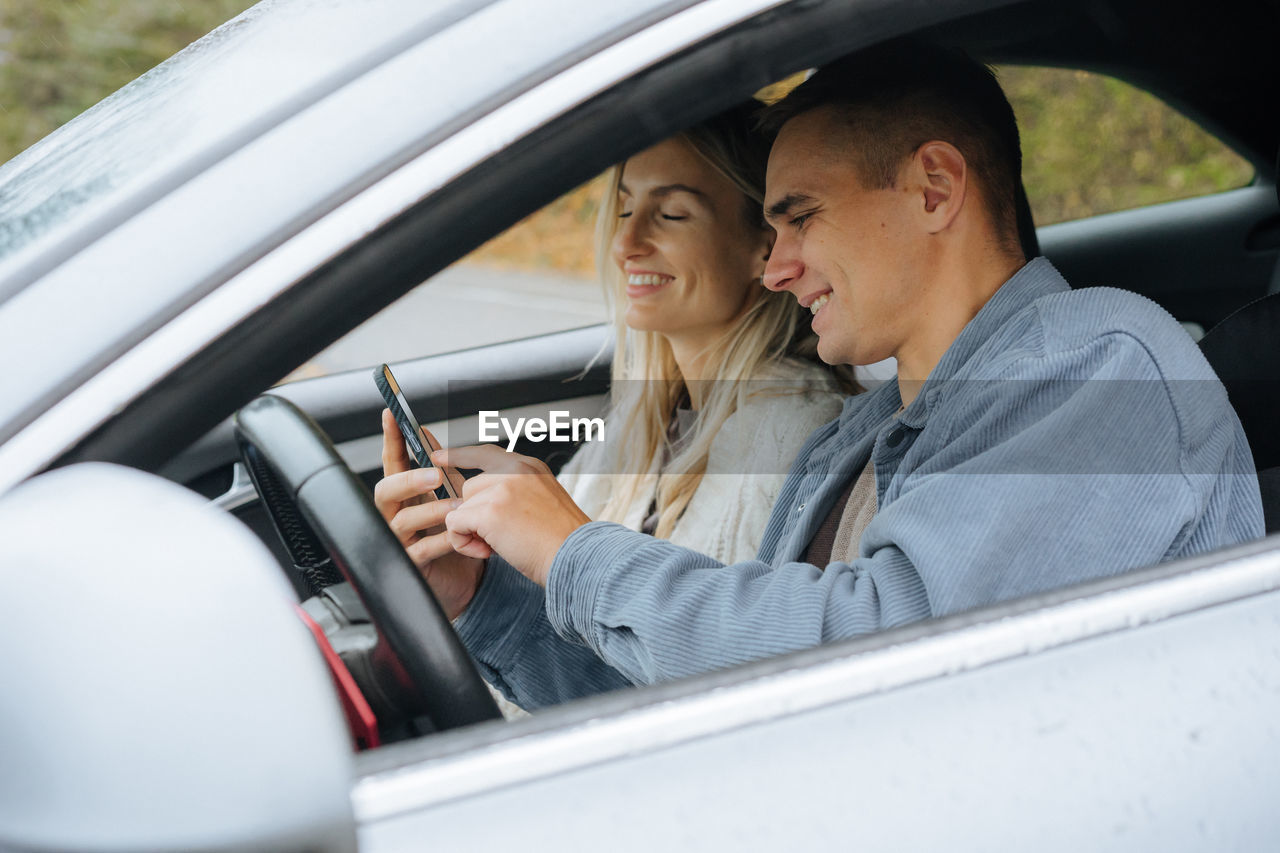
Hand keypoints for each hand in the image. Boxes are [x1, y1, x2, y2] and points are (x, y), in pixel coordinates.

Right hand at [372, 409, 482, 619]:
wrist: (467, 580)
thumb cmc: (456, 536)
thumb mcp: (450, 497)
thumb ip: (442, 471)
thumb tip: (433, 437)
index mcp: (406, 495)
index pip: (393, 461)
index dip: (391, 439)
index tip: (392, 415)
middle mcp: (396, 515)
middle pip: (385, 491)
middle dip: (408, 479)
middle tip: (434, 474)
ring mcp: (400, 540)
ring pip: (401, 520)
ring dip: (430, 510)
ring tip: (456, 507)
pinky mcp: (411, 565)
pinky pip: (419, 551)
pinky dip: (440, 541)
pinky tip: (457, 537)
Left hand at [431, 444, 591, 586]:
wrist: (578, 557)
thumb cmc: (563, 541)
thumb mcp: (542, 503)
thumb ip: (514, 494)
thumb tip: (479, 503)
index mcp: (530, 467)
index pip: (486, 453)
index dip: (460, 455)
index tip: (439, 456)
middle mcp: (516, 471)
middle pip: (470, 486)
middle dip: (475, 514)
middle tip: (498, 537)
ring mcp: (503, 488)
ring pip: (461, 506)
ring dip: (472, 530)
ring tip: (498, 545)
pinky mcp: (490, 510)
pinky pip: (455, 524)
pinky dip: (465, 543)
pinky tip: (488, 551)